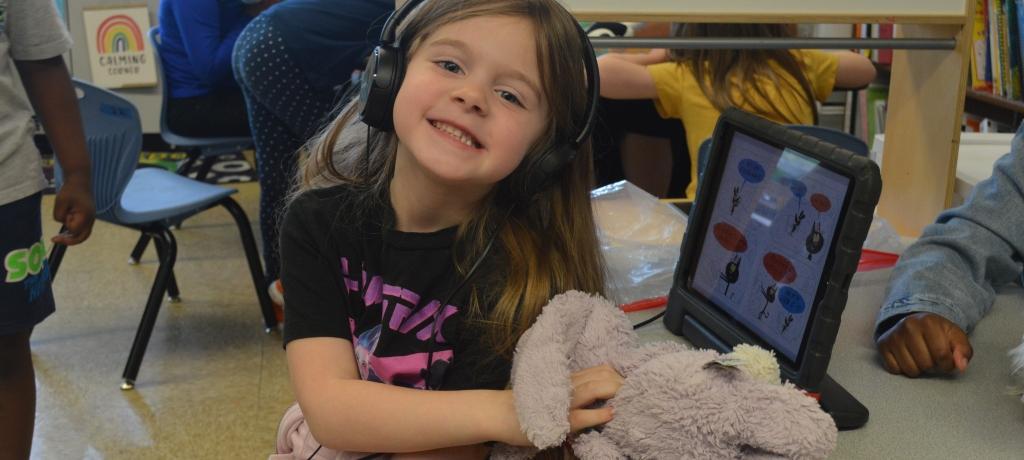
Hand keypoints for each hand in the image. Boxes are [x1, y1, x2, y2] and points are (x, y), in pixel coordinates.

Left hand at [51, 176, 94, 245]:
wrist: (79, 180)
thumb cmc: (70, 190)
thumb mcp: (60, 202)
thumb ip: (59, 215)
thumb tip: (62, 223)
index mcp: (85, 216)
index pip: (74, 230)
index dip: (66, 228)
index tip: (60, 223)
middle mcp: (90, 219)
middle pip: (82, 237)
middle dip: (69, 240)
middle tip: (55, 240)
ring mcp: (90, 218)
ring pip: (82, 233)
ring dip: (71, 233)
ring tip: (60, 233)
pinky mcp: (87, 216)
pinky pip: (81, 227)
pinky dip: (73, 228)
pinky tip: (65, 223)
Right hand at [490, 364, 623, 446]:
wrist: (499, 412)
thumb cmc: (527, 405)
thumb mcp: (553, 392)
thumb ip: (572, 390)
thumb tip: (594, 392)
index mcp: (569, 379)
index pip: (600, 369)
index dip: (619, 373)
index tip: (632, 381)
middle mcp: (569, 385)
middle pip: (602, 375)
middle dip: (623, 382)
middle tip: (637, 391)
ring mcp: (564, 401)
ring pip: (595, 389)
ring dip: (615, 392)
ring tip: (630, 398)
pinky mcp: (559, 419)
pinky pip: (582, 415)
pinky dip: (599, 414)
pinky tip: (611, 414)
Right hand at [876, 312, 971, 376]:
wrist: (914, 322)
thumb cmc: (938, 333)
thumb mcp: (955, 337)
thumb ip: (963, 351)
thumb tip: (961, 366)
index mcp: (929, 322)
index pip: (942, 356)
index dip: (948, 365)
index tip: (947, 361)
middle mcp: (908, 326)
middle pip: (926, 364)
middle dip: (932, 366)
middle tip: (932, 357)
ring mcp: (893, 336)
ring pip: (910, 369)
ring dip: (918, 369)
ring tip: (920, 358)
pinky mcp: (883, 345)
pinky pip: (894, 370)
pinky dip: (902, 369)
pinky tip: (907, 359)